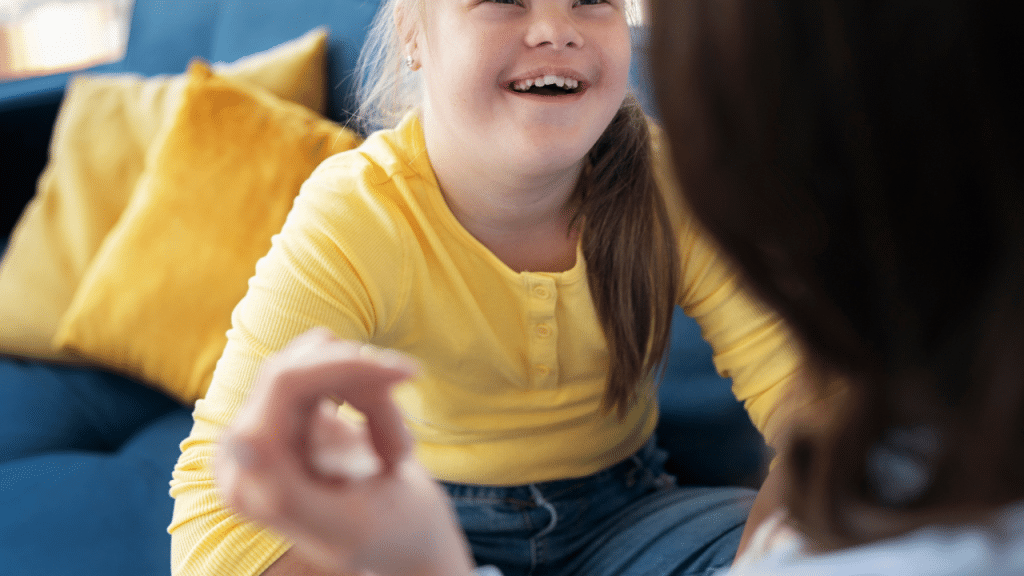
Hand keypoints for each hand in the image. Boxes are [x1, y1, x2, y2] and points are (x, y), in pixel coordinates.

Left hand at [215, 328, 475, 575]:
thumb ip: (286, 491)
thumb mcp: (345, 525)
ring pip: (327, 359)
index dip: (345, 367)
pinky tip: (384, 443)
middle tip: (405, 447)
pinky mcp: (294, 407)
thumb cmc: (386, 540)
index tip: (407, 374)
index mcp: (247, 479)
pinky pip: (337, 367)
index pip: (286, 383)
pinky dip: (374, 399)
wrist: (410, 538)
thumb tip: (239, 442)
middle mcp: (247, 446)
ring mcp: (270, 423)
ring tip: (396, 455)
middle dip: (369, 390)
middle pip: (308, 367)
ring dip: (377, 399)